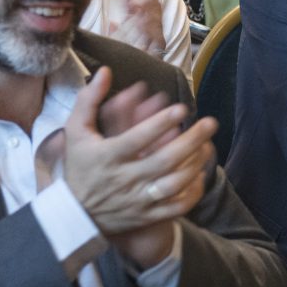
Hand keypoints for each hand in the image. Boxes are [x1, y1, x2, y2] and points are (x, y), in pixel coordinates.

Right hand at [60, 67, 213, 265]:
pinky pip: (175, 207)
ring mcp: (137, 200)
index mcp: (107, 156)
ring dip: (195, 164)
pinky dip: (191, 192)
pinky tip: (199, 174)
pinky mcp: (146, 216)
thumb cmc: (80, 166)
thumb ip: (89, 100)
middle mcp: (124, 179)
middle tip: (210, 122)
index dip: (160, 123)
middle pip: (163, 160)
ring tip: (208, 145)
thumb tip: (105, 70)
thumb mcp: (76, 132)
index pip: (137, 139)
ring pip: (173, 184)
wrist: (76, 215)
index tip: (181, 108)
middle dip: (190, 141)